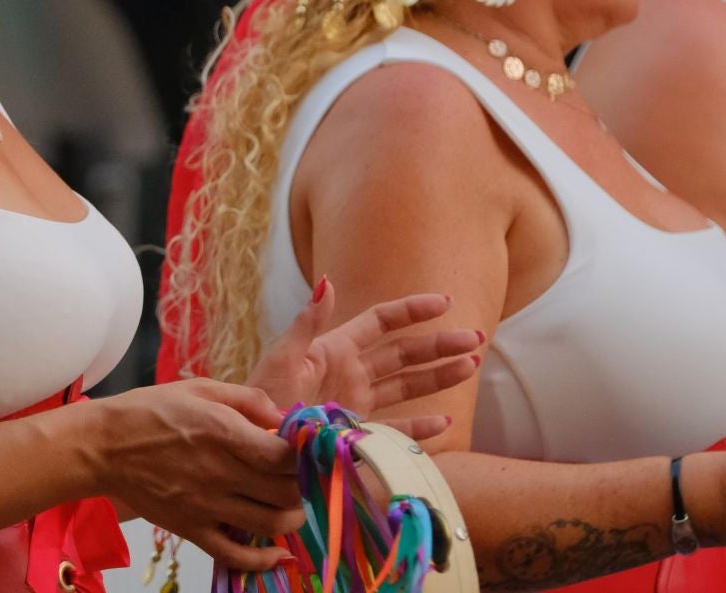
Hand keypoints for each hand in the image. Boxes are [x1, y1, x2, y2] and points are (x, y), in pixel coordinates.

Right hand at [90, 380, 303, 570]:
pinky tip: (277, 553)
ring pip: (271, 525)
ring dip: (293, 518)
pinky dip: (263, 561)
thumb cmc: (151, 411)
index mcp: (223, 432)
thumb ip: (247, 399)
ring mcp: (206, 506)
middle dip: (303, 485)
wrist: (103, 446)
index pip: (285, 455)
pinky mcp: (191, 530)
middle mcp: (219, 472)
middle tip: (301, 477)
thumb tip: (284, 418)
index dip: (305, 456)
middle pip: (286, 492)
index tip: (306, 451)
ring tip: (291, 506)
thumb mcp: (200, 389)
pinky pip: (236, 555)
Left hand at [246, 279, 479, 441]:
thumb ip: (308, 322)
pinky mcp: (357, 433)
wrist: (251, 444)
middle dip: (438, 344)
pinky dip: (420, 427)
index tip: (444, 302)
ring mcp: (356, 403)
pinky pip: (395, 429)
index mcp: (335, 348)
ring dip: (439, 376)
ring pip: (407, 386)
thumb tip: (329, 281)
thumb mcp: (283, 357)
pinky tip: (445, 422)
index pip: (381, 322)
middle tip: (475, 338)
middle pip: (403, 353)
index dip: (411, 311)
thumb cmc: (260, 398)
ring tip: (471, 365)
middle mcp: (351, 373)